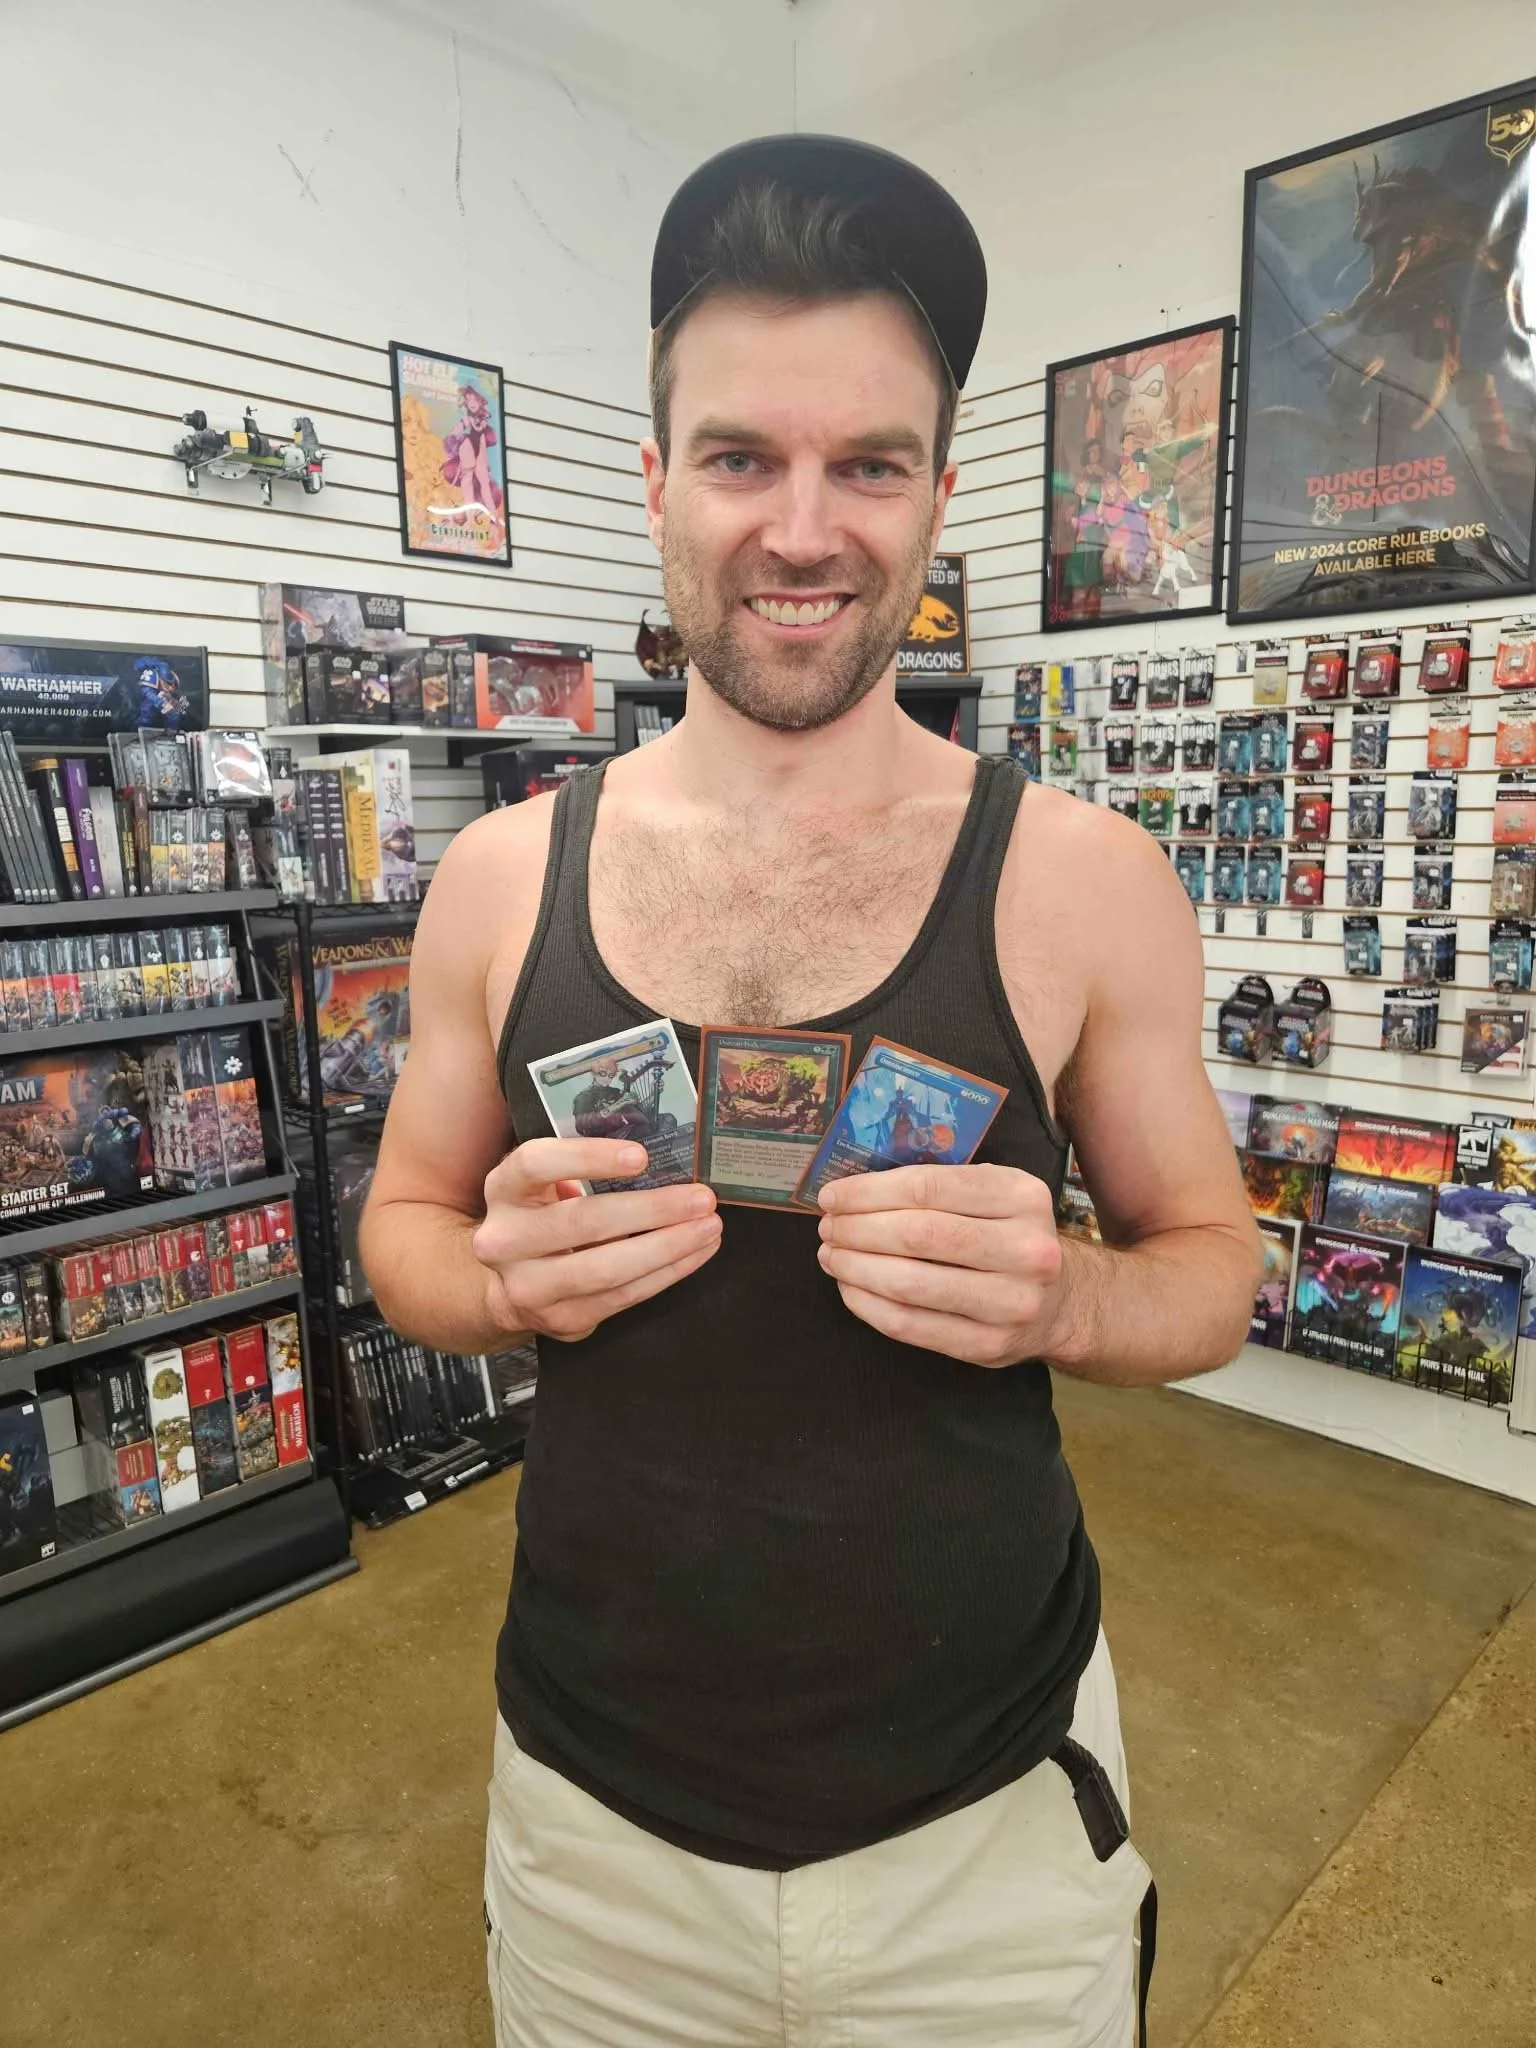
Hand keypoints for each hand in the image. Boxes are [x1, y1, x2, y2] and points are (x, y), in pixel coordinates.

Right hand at [471, 1138, 721, 1342]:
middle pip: (583, 1221)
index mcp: (503, 1190)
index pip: (536, 1164)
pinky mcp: (561, 1319)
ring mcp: (529, 1287)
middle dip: (652, 1209)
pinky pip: (623, 1296)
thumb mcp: (544, 1186)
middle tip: (701, 1198)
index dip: (588, 1157)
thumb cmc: (541, 1218)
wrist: (509, 1287)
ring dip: (668, 1247)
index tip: (641, 1156)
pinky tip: (694, 1253)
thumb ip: (586, 1170)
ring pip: (607, 1268)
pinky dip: (666, 1273)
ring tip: (708, 1228)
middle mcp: (505, 1240)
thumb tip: (665, 1159)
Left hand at [816, 1163, 1063, 1366]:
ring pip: (910, 1284)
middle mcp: (1025, 1249)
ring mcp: (1011, 1302)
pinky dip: (869, 1306)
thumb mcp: (995, 1195)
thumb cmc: (1010, 1237)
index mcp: (1022, 1196)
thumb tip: (852, 1193)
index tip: (831, 1196)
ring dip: (856, 1268)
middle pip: (917, 1235)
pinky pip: (912, 1326)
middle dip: (858, 1230)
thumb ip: (939, 1188)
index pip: (927, 1187)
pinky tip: (850, 1289)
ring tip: (831, 1256)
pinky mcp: (989, 1345)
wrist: (1063, 1302)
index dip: (869, 1192)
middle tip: (827, 1228)